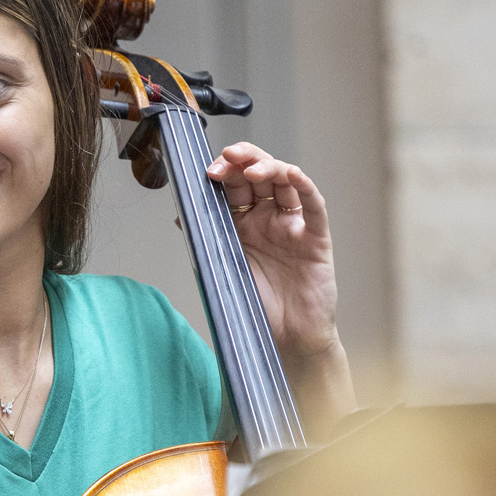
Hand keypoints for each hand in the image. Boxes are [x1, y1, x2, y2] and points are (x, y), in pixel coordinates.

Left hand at [207, 142, 339, 363]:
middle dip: (242, 161)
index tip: (207, 171)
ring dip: (269, 168)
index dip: (223, 171)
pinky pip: (313, 206)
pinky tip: (292, 174)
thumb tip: (180, 214)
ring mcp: (292, 225)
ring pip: (285, 182)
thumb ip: (205, 241)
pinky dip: (304, 187)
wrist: (286, 337)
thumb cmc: (255, 305)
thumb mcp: (222, 268)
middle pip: (259, 175)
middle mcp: (268, 218)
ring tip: (252, 169)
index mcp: (243, 223)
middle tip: (226, 158)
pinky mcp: (315, 237)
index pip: (234, 184)